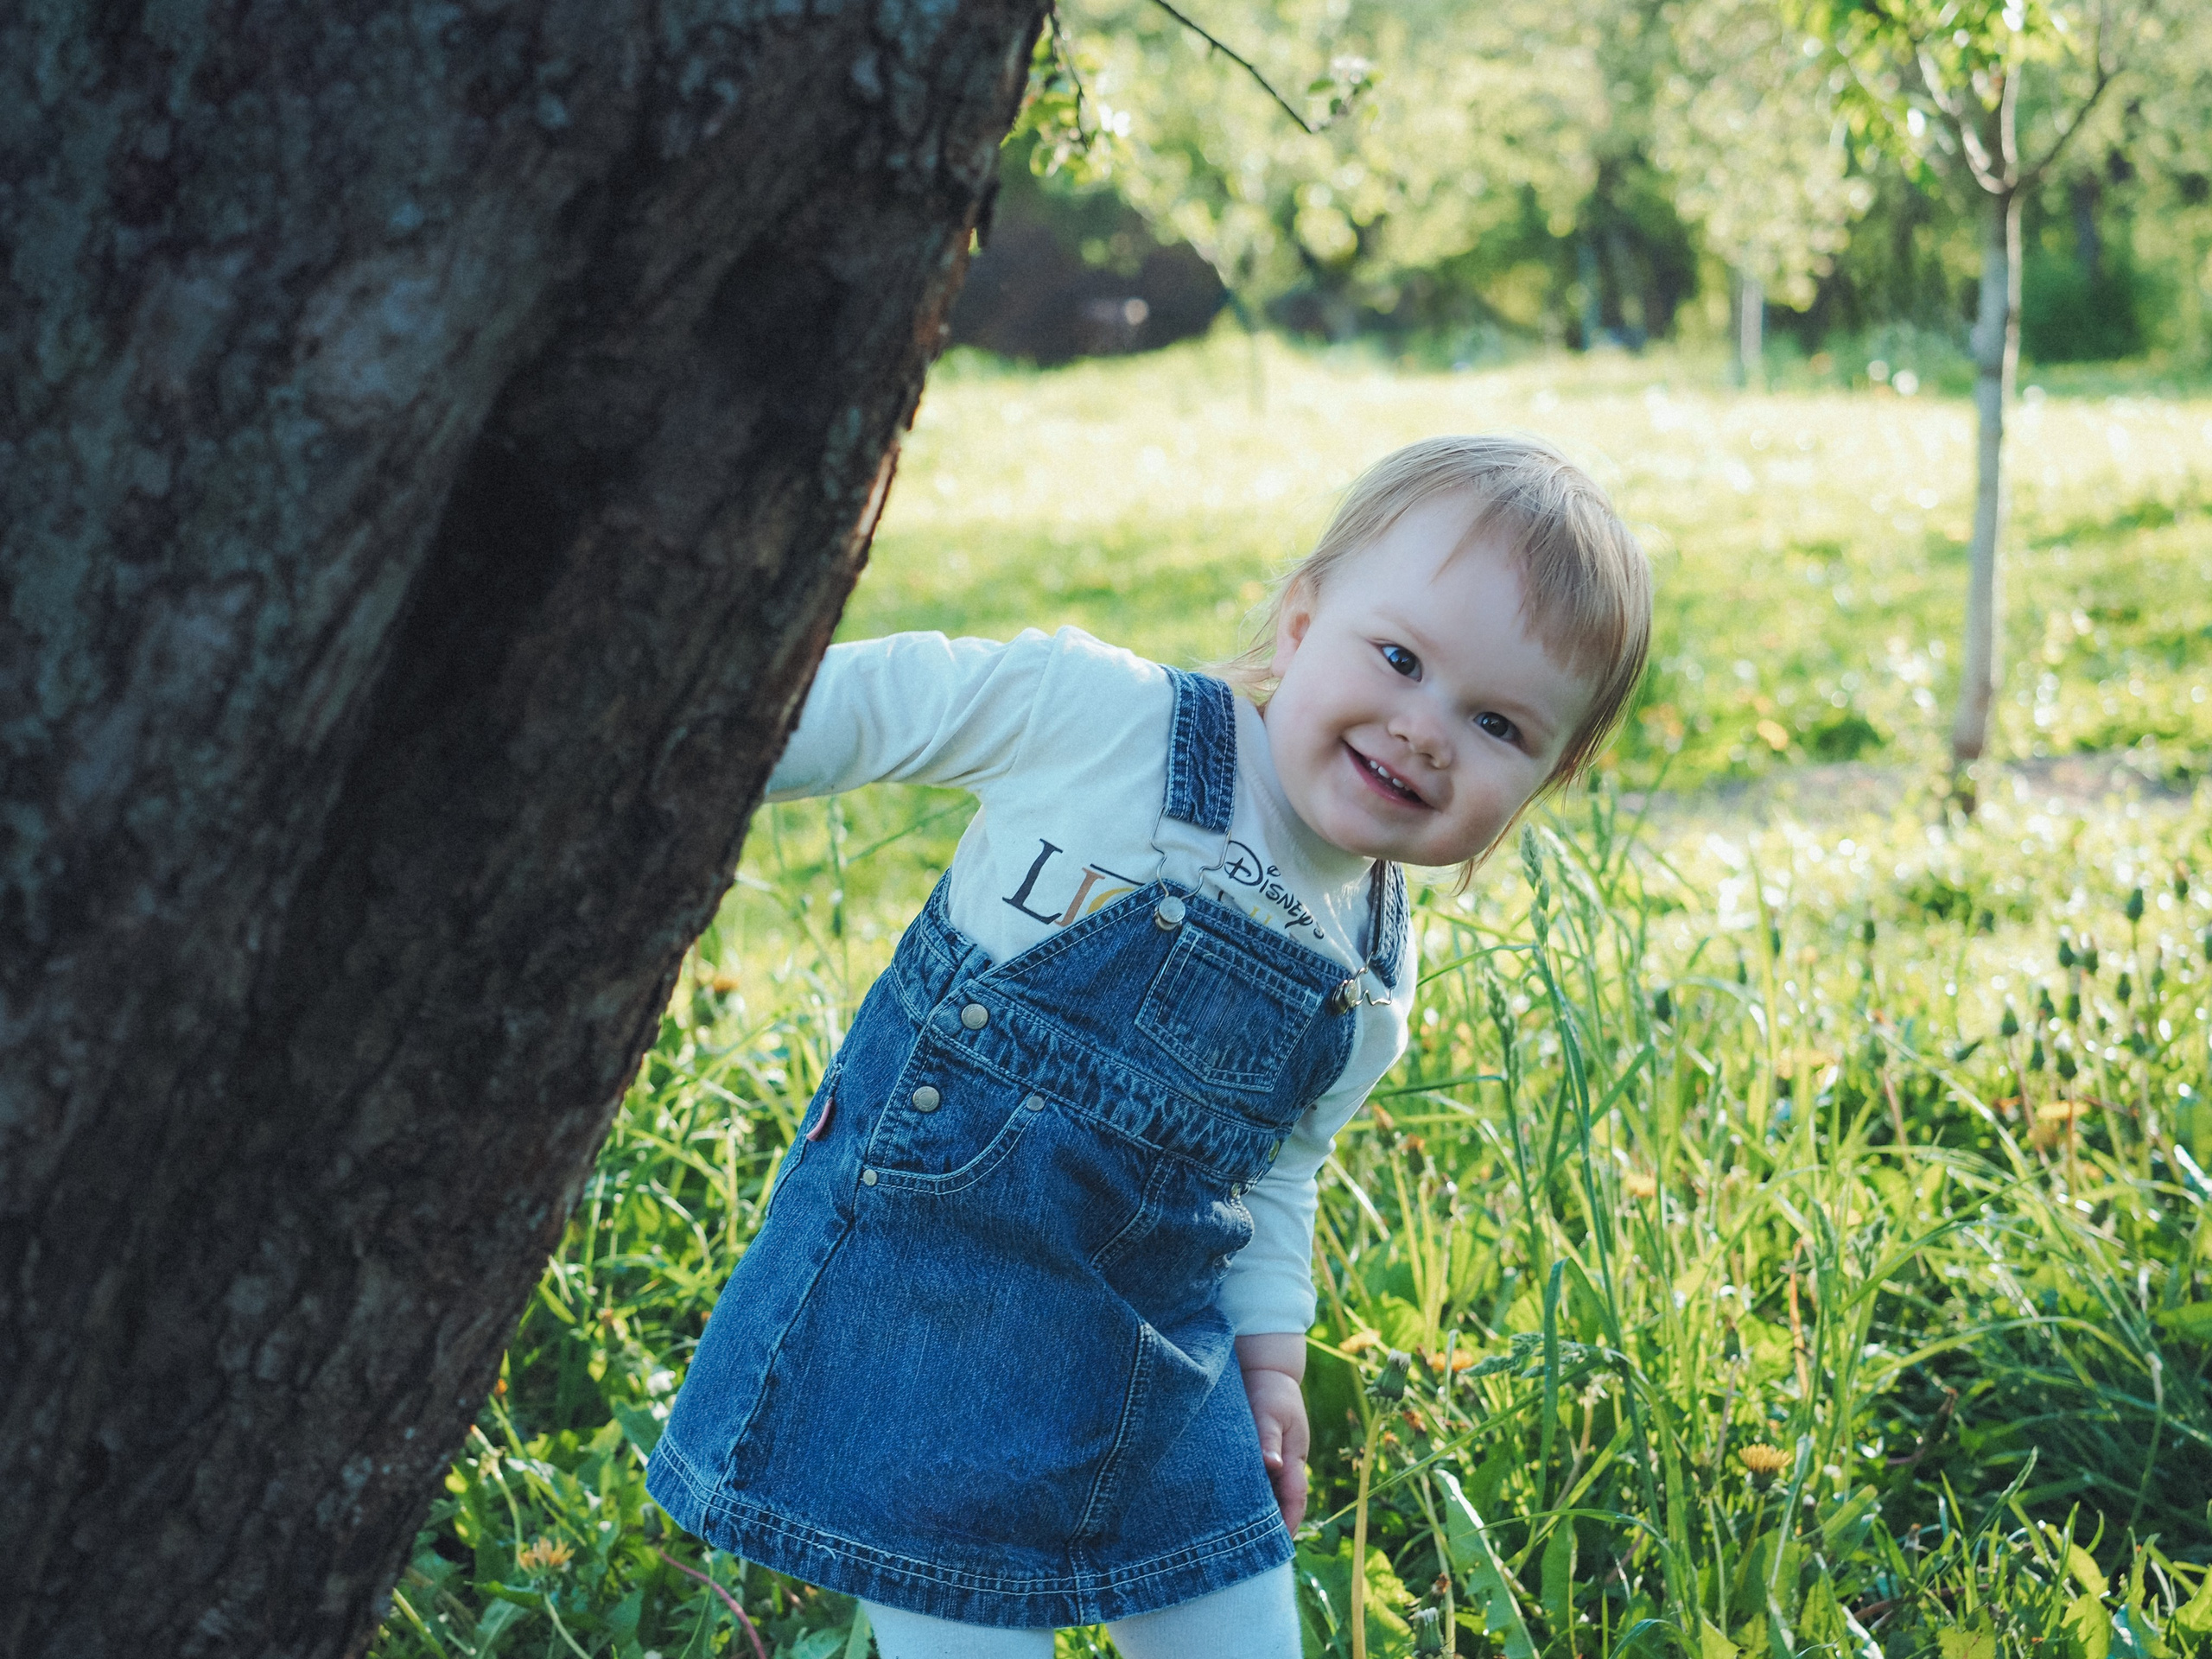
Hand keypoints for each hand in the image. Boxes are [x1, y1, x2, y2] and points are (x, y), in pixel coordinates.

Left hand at [1237, 1334, 1309, 1530]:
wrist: (1265, 1366)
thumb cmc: (1270, 1388)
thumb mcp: (1271, 1411)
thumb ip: (1268, 1437)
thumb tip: (1272, 1466)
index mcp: (1294, 1456)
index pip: (1295, 1498)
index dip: (1289, 1523)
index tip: (1279, 1546)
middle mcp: (1285, 1463)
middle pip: (1282, 1503)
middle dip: (1273, 1528)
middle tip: (1255, 1555)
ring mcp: (1274, 1459)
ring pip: (1268, 1495)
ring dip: (1259, 1513)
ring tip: (1237, 1540)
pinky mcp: (1259, 1453)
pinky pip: (1256, 1482)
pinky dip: (1248, 1496)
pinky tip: (1228, 1508)